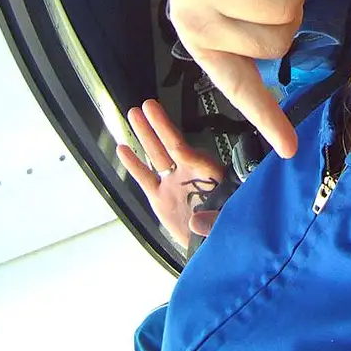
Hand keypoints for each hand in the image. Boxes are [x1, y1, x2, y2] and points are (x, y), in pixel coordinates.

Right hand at [117, 99, 225, 246]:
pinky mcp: (160, 199)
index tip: (157, 113)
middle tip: (146, 104)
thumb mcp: (227, 222)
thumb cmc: (227, 228)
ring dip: (144, 136)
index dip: (168, 131)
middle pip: (168, 145)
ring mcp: (172, 185)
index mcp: (205, 176)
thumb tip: (196, 221)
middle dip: (157, 125)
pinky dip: (134, 165)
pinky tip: (123, 149)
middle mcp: (187, 176)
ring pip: (155, 155)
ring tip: (133, 114)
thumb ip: (212, 221)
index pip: (183, 149)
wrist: (213, 245)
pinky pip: (145, 178)